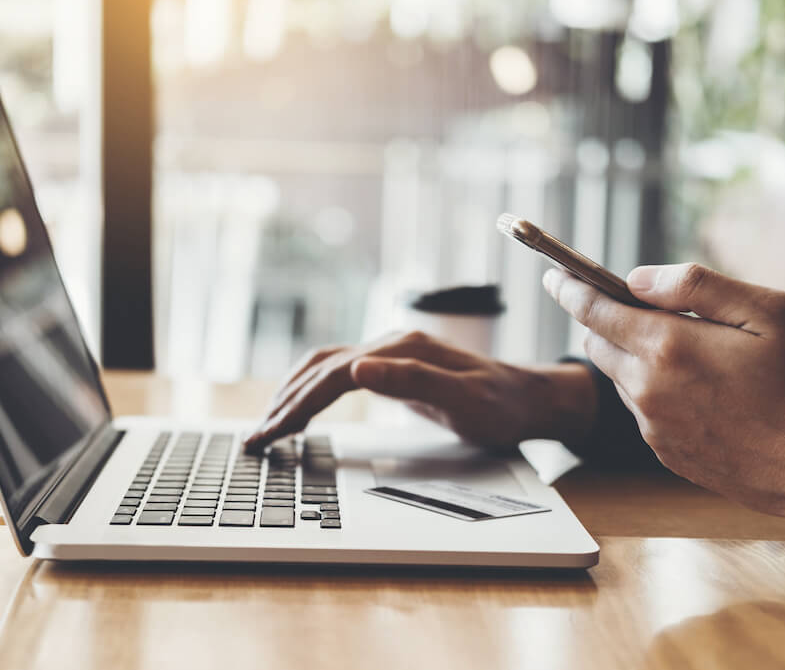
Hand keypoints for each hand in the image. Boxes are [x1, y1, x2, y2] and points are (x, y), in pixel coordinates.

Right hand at [245, 330, 597, 452]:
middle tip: (254, 440)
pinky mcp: (392, 367)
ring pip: (324, 367)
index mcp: (401, 349)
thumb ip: (412, 381)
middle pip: (320, 369)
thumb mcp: (465, 398)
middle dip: (283, 404)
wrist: (530, 398)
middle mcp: (390, 344)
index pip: (333, 376)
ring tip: (266, 425)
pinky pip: (338, 374)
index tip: (271, 435)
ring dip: (291, 393)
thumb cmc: (503, 404)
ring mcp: (390, 353)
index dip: (297, 405)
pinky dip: (310, 389)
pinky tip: (300, 407)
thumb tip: (357, 368)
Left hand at [544, 263, 784, 555]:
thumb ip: (695, 286)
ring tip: (686, 353)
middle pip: (599, 346)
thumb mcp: (768, 310)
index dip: (571, 288)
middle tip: (631, 307)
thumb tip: (637, 278)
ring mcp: (655, 428)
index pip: (594, 310)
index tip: (554, 276)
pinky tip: (700, 392)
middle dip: (603, 321)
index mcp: (668, 347)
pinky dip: (654, 393)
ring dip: (634, 359)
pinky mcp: (668, 455)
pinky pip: (643, 413)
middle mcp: (649, 391)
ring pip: (621, 380)